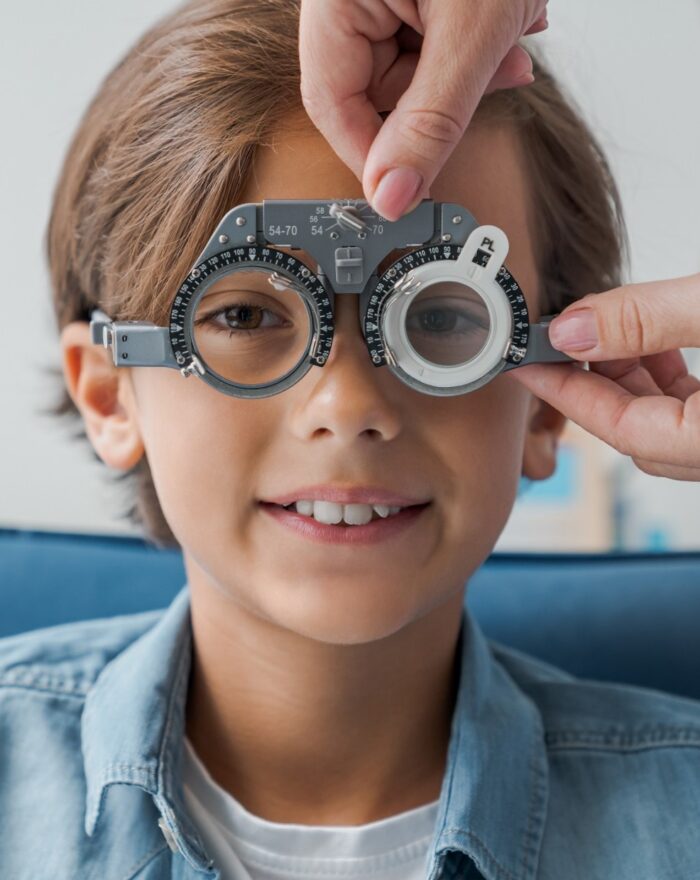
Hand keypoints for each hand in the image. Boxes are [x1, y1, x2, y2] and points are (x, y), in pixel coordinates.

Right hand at [298, 0, 547, 220]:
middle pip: (375, 88)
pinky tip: (508, 16)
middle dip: (442, 97)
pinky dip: (473, 40)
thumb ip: (431, 121)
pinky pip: (430, 36)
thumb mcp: (471, 32)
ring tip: (514, 34)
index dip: (373, 152)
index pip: (331, 104)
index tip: (409, 186)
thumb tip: (393, 195)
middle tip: (496, 79)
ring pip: (410, 65)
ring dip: (468, 68)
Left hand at [510, 274, 699, 479]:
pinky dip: (663, 377)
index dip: (561, 391)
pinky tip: (653, 341)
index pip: (615, 426)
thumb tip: (575, 330)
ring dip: (627, 375)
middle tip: (557, 341)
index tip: (523, 364)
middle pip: (633, 429)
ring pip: (661, 421)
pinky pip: (690, 410)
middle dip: (590, 381)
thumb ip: (648, 320)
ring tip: (603, 329)